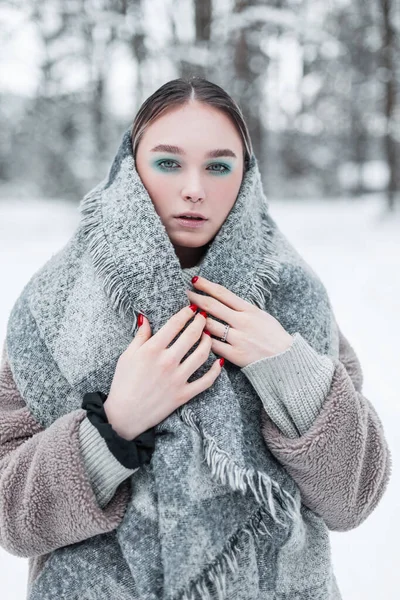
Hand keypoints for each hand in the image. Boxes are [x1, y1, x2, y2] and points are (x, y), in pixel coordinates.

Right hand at [103, 305, 221, 439]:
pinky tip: (219, 362)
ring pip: (202, 355)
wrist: (124, 415)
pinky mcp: (184, 394)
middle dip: (200, 322)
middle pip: (192, 335)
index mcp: (152, 349)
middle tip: (204, 316)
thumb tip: (144, 317)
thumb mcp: (127, 356)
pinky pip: (206, 381)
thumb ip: (140, 336)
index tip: (191, 308)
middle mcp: (168, 361)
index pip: (175, 324)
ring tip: (208, 335)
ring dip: (208, 342)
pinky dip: (215, 371)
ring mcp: (178, 378)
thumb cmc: (123, 384)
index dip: (186, 313)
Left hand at [185, 276, 293, 368]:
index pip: (223, 293)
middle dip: (196, 298)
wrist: (285, 360)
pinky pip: (213, 346)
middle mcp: (243, 322)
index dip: (206, 285)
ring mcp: (239, 339)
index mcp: (249, 310)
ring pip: (210, 326)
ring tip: (187, 316)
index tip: (194, 280)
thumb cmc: (273, 336)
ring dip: (196, 320)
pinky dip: (204, 341)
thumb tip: (223, 300)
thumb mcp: (261, 316)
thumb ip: (242, 309)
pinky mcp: (236, 355)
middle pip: (212, 306)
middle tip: (185, 293)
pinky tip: (196, 337)